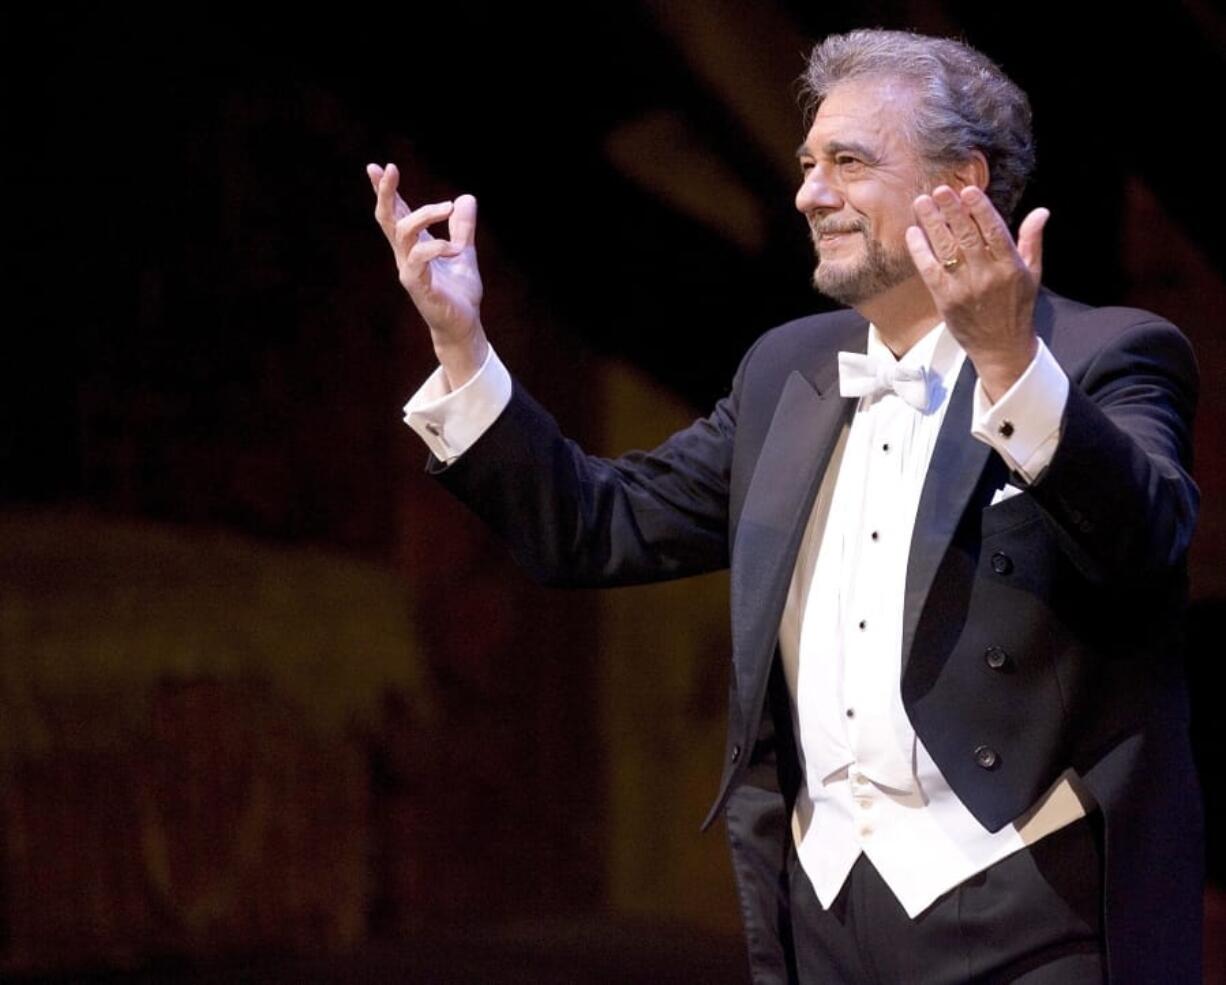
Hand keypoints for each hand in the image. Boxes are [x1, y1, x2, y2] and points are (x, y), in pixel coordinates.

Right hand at [368, 162, 487, 387]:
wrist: (464, 324)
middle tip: (390, 169)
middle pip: (387, 218)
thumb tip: (466, 197)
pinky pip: (418, 259)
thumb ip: (463, 227)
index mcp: (413, 245)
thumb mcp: (464, 252)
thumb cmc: (459, 292)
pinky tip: (454, 248)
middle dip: (385, 192)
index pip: (394, 213)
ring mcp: (409, 270)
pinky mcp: (418, 286)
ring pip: (403, 232)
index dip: (384, 191)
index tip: (375, 166)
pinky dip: (436, 247)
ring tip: (448, 207)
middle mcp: (405, 255)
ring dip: (424, 214)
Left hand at [905, 185, 1049, 401]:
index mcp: (1011, 265)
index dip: (980, 208)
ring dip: (932, 224)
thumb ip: (1032, 240)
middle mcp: (987, 274)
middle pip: (967, 235)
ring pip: (946, 249)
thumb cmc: (1018, 307)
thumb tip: (1041, 211)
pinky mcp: (945, 299)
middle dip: (951, 210)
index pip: (994, 230)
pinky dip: (920, 250)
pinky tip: (914, 233)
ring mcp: (964, 287)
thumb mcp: (1033, 273)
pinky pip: (929, 270)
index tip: (968, 190)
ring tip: (922, 203)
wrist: (1001, 347)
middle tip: (939, 190)